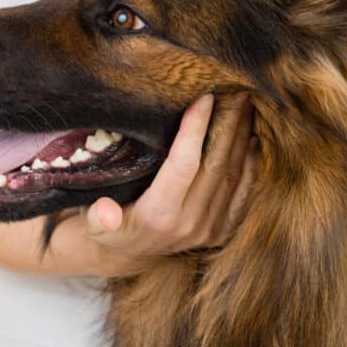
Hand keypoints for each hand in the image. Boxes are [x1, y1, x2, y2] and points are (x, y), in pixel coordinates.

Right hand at [83, 92, 258, 275]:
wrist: (131, 254)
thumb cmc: (111, 226)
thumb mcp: (94, 224)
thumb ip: (98, 218)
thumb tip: (104, 212)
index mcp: (158, 216)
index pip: (184, 165)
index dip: (195, 130)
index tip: (205, 98)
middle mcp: (189, 223)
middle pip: (216, 164)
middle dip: (228, 124)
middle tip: (236, 92)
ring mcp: (210, 228)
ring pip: (233, 174)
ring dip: (241, 137)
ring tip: (246, 105)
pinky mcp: (223, 230)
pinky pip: (243, 192)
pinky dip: (250, 163)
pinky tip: (252, 137)